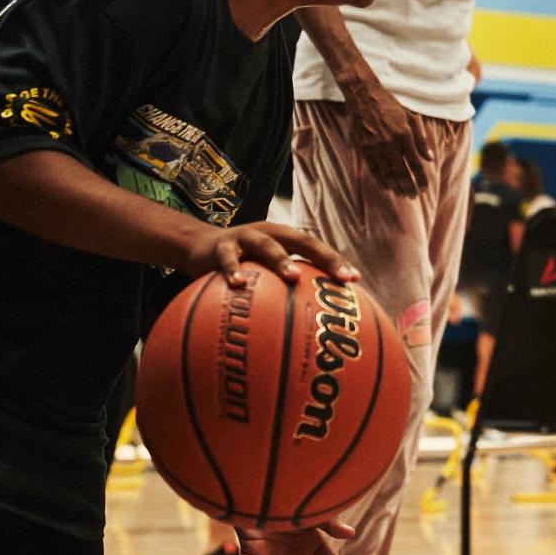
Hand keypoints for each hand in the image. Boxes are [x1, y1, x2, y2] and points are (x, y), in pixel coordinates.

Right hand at [180, 221, 358, 286]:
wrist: (200, 245)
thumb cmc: (242, 263)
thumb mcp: (264, 270)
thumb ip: (284, 287)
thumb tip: (309, 321)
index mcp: (286, 238)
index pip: (317, 248)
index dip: (336, 261)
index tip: (355, 281)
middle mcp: (270, 233)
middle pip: (302, 241)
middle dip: (323, 257)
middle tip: (340, 277)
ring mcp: (245, 237)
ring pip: (267, 246)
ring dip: (281, 260)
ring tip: (293, 276)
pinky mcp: (220, 247)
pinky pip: (227, 259)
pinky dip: (233, 270)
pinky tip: (238, 286)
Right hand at [344, 80, 430, 195]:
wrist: (364, 97)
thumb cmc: (390, 106)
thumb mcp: (411, 118)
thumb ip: (421, 140)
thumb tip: (429, 158)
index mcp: (404, 135)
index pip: (415, 163)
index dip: (420, 178)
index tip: (424, 188)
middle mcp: (390, 143)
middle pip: (401, 172)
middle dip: (409, 186)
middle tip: (414, 196)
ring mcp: (375, 147)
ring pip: (387, 172)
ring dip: (396, 186)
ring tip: (402, 194)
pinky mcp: (363, 148)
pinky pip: (373, 168)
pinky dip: (380, 179)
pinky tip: (386, 187)